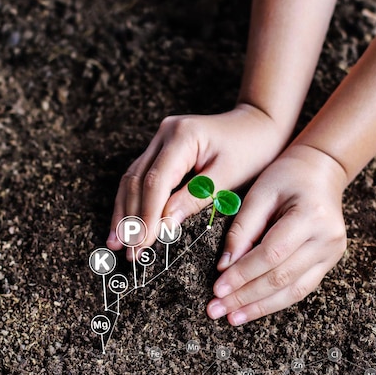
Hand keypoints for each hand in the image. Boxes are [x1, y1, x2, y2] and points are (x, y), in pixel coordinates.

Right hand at [106, 104, 292, 250]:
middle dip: (130, 218)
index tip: (142, 244)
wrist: (259, 123)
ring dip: (124, 211)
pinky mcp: (162, 147)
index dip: (147, 216)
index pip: (156, 182)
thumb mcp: (228, 177)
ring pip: (132, 177)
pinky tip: (126, 222)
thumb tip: (164, 226)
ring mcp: (161, 138)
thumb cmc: (252, 149)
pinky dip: (133, 200)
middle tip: (127, 251)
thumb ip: (194, 199)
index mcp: (183, 136)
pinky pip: (141, 175)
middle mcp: (165, 133)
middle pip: (137, 179)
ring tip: (116, 242)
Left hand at [206, 144, 347, 324]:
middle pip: (282, 277)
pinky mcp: (329, 261)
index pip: (271, 254)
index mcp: (311, 215)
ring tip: (232, 317)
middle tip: (217, 308)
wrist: (322, 170)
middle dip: (246, 297)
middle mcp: (327, 238)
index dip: (242, 274)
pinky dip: (275, 301)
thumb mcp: (259, 193)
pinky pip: (301, 288)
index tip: (218, 288)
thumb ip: (242, 229)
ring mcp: (333, 253)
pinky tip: (253, 309)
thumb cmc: (287, 176)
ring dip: (260, 307)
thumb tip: (225, 266)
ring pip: (294, 291)